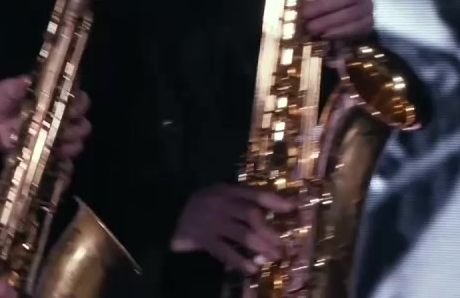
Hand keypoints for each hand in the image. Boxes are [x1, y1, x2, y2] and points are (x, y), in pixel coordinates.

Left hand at [0, 76, 91, 158]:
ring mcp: (56, 138)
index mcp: (57, 101)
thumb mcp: (6, 92)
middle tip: (62, 132)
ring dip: (71, 145)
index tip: (70, 111)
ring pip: (77, 142)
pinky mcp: (48, 154)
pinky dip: (64, 160)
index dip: (80, 106)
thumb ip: (15, 87)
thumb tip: (26, 81)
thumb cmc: (0, 103)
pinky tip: (55, 158)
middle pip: (83, 124)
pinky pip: (65, 160)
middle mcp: (62, 119)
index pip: (81, 101)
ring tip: (56, 146)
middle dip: (76, 129)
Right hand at [171, 185, 297, 273]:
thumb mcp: (220, 196)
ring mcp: (211, 221)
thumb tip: (274, 211)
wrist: (165, 213)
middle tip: (284, 245)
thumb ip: (242, 202)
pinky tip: (252, 268)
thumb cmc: (201, 206)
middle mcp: (221, 203)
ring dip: (261, 246)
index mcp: (228, 191)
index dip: (276, 201)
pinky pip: (223, 251)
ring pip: (241, 234)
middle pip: (251, 215)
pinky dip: (239, 261)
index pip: (256, 194)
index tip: (294, 208)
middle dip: (270, 231)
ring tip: (274, 256)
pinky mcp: (202, 238)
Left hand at [301, 0, 373, 39]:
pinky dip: (340, 32)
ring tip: (311, 28)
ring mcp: (367, 6)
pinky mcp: (368, 22)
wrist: (345, 10)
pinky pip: (357, 28)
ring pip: (352, 14)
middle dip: (324, 5)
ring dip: (330, 21)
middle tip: (305, 13)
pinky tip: (325, 34)